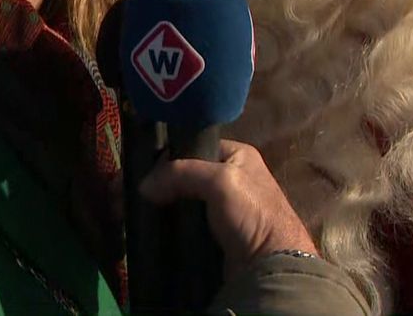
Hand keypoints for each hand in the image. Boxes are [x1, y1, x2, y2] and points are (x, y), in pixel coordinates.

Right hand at [139, 139, 317, 277]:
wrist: (269, 265)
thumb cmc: (251, 213)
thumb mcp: (219, 181)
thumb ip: (181, 174)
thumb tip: (144, 187)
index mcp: (238, 155)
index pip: (195, 147)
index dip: (171, 157)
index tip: (148, 173)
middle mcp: (231, 177)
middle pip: (187, 175)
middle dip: (166, 184)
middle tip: (143, 195)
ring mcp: (223, 207)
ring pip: (184, 200)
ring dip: (167, 207)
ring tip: (143, 212)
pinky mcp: (215, 233)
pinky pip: (187, 222)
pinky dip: (173, 224)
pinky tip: (157, 227)